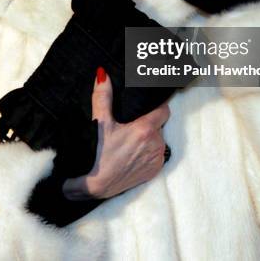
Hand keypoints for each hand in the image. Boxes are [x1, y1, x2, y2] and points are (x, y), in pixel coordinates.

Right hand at [62, 69, 169, 200]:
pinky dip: (149, 151)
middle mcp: (156, 144)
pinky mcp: (154, 171)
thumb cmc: (97, 154)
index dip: (158, 105)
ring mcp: (156, 159)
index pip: (164, 110)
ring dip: (149, 136)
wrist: (95, 187)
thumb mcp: (99, 123)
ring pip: (159, 139)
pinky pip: (157, 154)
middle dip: (149, 121)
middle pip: (159, 124)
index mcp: (145, 129)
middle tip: (133, 121)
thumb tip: (102, 73)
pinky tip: (134, 151)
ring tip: (131, 137)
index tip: (149, 104)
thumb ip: (103, 96)